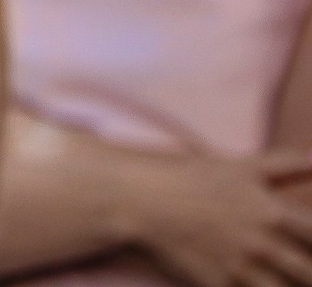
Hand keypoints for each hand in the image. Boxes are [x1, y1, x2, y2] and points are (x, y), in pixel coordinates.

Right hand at [118, 148, 311, 286]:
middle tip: (304, 269)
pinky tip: (255, 286)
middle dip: (310, 272)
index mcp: (271, 212)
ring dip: (287, 285)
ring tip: (284, 281)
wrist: (143, 198)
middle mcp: (261, 242)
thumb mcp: (241, 166)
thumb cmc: (193, 177)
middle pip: (307, 271)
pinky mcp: (218, 283)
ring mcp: (239, 266)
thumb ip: (284, 163)